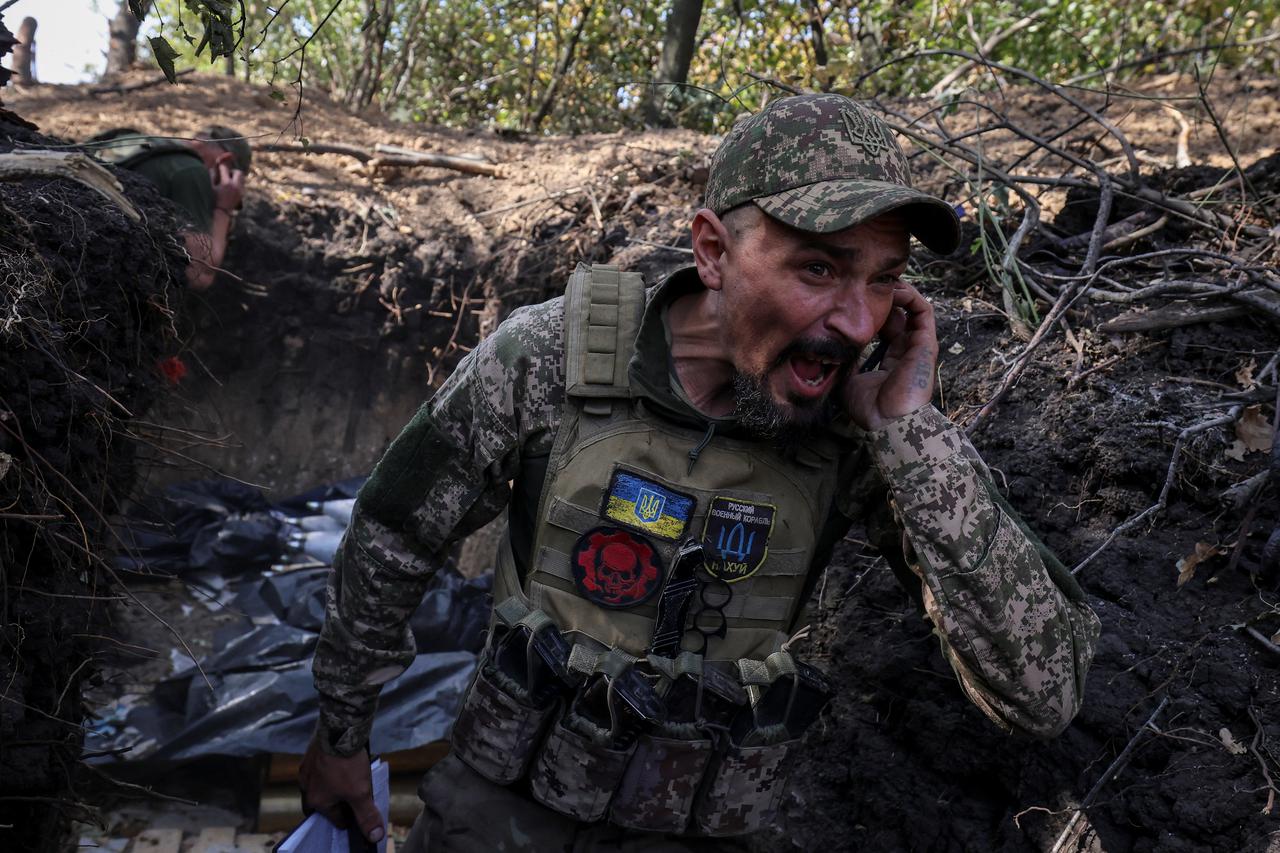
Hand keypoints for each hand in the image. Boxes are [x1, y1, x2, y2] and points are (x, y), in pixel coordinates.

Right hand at [210, 162, 244, 212]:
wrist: (219, 213)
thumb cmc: (211, 199)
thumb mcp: (209, 187)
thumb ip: (212, 175)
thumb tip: (215, 166)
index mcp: (226, 183)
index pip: (225, 168)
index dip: (221, 166)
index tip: (218, 165)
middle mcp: (235, 187)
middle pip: (238, 172)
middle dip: (232, 171)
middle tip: (225, 175)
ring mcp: (240, 191)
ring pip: (241, 179)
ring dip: (234, 178)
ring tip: (226, 182)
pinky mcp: (241, 195)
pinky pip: (241, 185)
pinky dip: (236, 184)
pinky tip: (229, 189)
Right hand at [298, 734, 384, 843]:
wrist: (339, 729)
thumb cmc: (347, 765)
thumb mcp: (361, 793)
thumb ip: (366, 816)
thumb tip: (374, 837)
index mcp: (315, 801)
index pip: (334, 819)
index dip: (350, 820)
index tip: (360, 815)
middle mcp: (306, 786)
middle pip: (324, 803)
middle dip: (337, 804)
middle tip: (353, 801)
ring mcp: (307, 769)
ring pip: (321, 785)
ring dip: (333, 787)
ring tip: (349, 783)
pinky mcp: (311, 754)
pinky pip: (321, 769)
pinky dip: (331, 771)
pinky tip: (342, 766)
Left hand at [841, 282, 937, 431]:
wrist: (888, 422)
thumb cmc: (871, 409)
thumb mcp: (849, 379)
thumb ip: (846, 360)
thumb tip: (834, 345)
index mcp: (892, 358)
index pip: (885, 326)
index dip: (872, 311)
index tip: (853, 300)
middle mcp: (906, 349)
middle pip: (898, 313)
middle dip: (883, 297)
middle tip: (864, 285)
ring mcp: (917, 345)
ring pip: (912, 306)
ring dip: (897, 291)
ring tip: (878, 282)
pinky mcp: (925, 342)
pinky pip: (923, 310)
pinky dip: (909, 296)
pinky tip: (891, 290)